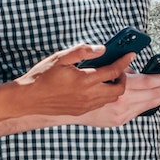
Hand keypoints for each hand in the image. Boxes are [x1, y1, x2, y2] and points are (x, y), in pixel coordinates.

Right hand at [13, 45, 132, 116]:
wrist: (28, 99)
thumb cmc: (42, 76)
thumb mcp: (61, 57)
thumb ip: (83, 51)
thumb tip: (102, 48)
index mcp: (84, 80)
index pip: (113, 71)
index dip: (124, 61)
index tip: (131, 54)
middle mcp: (88, 96)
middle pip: (118, 90)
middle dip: (124, 78)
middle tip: (119, 68)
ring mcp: (85, 106)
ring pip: (111, 99)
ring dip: (115, 88)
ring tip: (110, 77)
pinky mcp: (80, 111)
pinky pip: (100, 104)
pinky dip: (105, 95)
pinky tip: (97, 87)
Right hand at [77, 71, 159, 126]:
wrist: (60, 108)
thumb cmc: (76, 83)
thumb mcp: (95, 67)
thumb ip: (115, 65)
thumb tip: (132, 65)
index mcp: (116, 87)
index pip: (147, 82)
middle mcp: (120, 102)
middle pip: (152, 95)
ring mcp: (120, 114)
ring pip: (147, 105)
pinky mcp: (117, 120)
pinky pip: (139, 111)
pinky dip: (150, 104)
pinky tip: (158, 100)